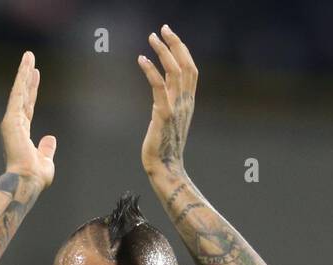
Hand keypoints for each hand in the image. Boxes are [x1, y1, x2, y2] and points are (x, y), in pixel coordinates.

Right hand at [0, 52, 55, 188]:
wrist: (27, 181)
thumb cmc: (35, 177)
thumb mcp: (46, 160)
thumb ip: (47, 148)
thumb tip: (51, 138)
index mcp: (22, 134)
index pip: (28, 107)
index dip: (32, 91)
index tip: (36, 76)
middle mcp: (15, 125)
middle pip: (23, 95)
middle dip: (27, 76)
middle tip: (30, 59)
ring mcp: (12, 121)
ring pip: (19, 91)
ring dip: (24, 72)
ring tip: (29, 55)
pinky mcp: (11, 119)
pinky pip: (18, 94)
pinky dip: (21, 79)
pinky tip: (26, 65)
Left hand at [136, 25, 196, 176]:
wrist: (166, 168)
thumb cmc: (165, 148)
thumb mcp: (170, 120)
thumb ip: (168, 104)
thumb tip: (161, 92)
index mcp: (188, 103)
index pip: (191, 70)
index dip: (183, 50)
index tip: (171, 36)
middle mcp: (185, 102)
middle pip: (186, 65)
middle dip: (175, 44)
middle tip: (163, 28)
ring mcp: (176, 108)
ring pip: (174, 72)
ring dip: (163, 52)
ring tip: (151, 37)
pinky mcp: (163, 114)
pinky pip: (158, 87)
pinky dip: (151, 71)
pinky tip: (141, 59)